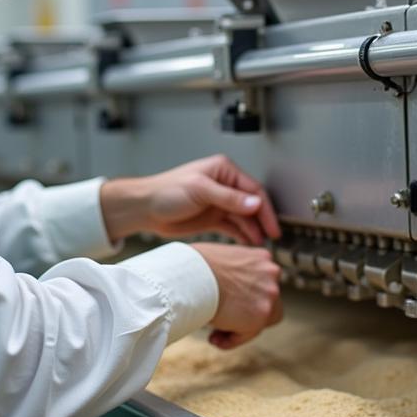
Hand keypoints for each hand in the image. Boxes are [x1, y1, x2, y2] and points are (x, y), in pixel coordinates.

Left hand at [100, 155, 280, 244]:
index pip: (253, 190)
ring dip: (252, 230)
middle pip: (251, 205)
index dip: (264, 209)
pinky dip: (241, 235)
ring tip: (260, 245)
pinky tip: (248, 244)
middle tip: (271, 237)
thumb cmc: (165, 191)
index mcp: (223, 171)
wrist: (144, 208)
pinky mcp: (212, 219)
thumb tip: (255, 203)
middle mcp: (224, 186)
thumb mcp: (201, 190)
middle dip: (262, 221)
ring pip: (243, 218)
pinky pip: (232, 227)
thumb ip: (229, 198)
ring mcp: (218, 203)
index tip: (272, 225)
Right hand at [191, 242, 281, 349]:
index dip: (248, 297)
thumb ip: (233, 271)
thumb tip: (224, 286)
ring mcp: (269, 294)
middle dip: (248, 313)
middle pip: (269, 302)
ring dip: (240, 328)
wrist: (189, 276)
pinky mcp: (260, 315)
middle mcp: (270, 273)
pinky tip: (213, 338)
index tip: (230, 304)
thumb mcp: (221, 258)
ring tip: (216, 333)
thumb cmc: (193, 265)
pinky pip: (247, 334)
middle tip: (226, 319)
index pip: (263, 283)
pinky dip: (232, 339)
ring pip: (261, 321)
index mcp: (261, 257)